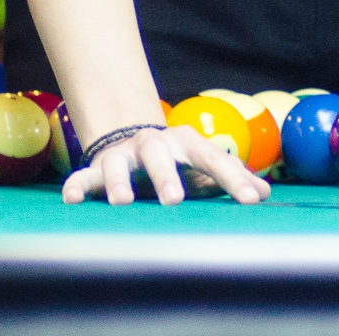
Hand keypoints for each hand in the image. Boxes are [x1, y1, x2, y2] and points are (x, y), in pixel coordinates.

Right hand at [61, 124, 269, 206]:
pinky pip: (84, 176)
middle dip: (166, 177)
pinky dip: (76, 186)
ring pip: (118, 164)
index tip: (252, 202)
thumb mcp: (205, 165)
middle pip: (159, 155)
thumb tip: (267, 194)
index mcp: (187, 143)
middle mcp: (154, 145)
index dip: (234, 180)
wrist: (134, 137)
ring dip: (119, 182)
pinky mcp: (98, 167)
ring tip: (122, 202)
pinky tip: (71, 200)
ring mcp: (124, 155)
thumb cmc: (179, 161)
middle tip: (174, 200)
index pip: (214, 159)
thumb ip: (232, 178)